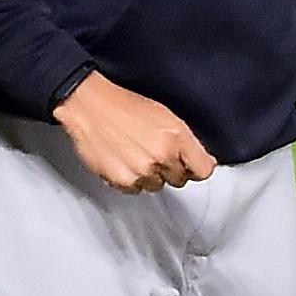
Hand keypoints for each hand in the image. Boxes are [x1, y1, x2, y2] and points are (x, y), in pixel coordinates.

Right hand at [54, 71, 217, 191]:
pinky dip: (132, 180)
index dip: (198, 167)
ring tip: (138, 155)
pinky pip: (136, 190)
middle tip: (158, 154)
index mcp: (176, 136)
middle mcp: (161, 155)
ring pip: (157, 186)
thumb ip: (187, 141)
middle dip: (172, 169)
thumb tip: (205, 160)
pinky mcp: (122, 180)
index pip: (203, 170)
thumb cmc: (124, 106)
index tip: (193, 165)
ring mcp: (141, 170)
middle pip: (180, 180)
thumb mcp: (165, 115)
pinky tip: (125, 161)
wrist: (90, 106)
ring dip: (151, 175)